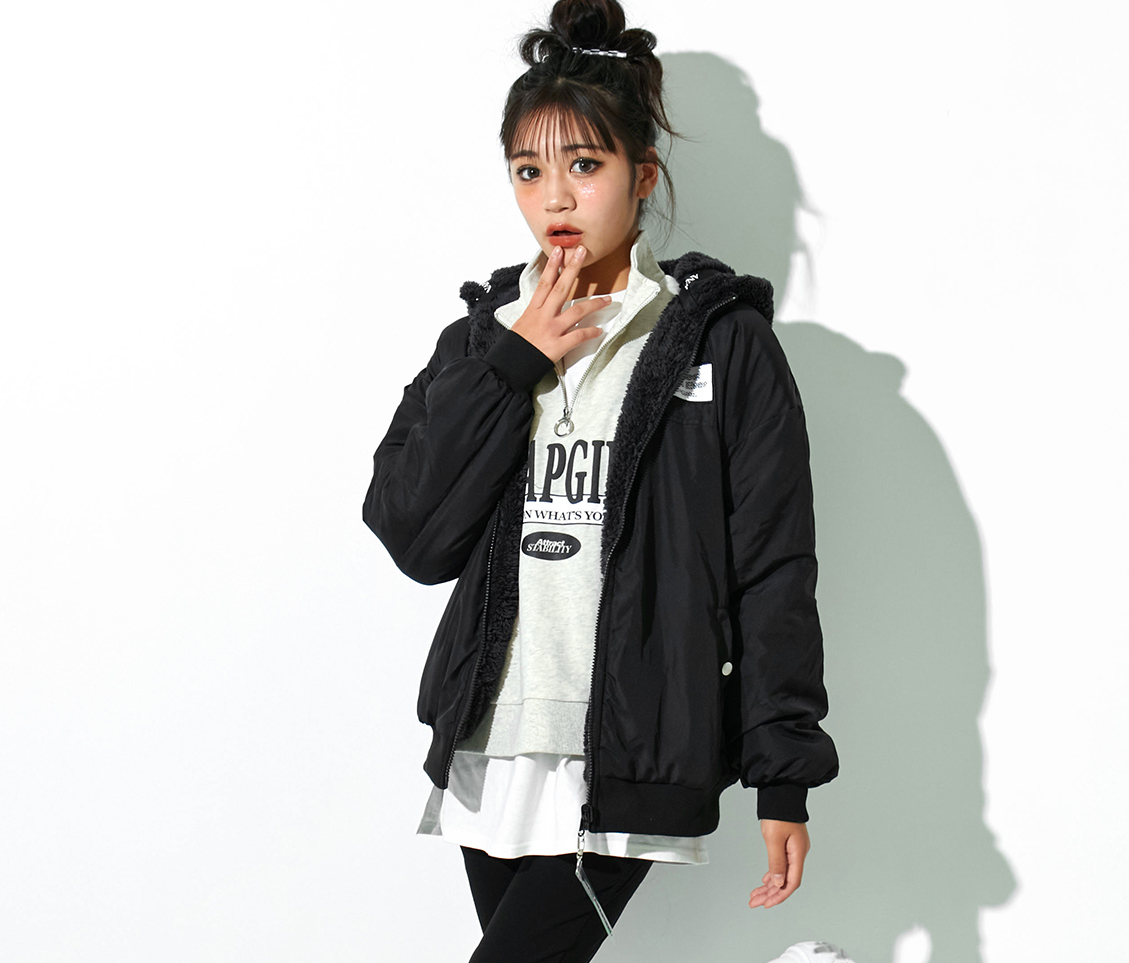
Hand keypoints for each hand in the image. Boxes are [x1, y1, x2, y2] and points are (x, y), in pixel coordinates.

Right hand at [510, 245, 607, 363]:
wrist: (508, 366)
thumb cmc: (515, 347)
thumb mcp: (521, 324)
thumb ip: (534, 313)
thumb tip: (543, 305)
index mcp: (532, 310)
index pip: (544, 282)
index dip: (552, 265)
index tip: (559, 251)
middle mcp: (543, 316)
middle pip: (561, 288)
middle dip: (573, 268)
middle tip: (582, 252)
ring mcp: (551, 330)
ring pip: (576, 311)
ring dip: (594, 304)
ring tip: (607, 299)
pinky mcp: (557, 346)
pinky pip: (578, 336)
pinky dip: (590, 333)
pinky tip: (600, 330)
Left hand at [748, 819, 809, 908]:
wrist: (781, 792)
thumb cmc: (778, 813)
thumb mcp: (774, 838)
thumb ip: (776, 861)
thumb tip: (778, 882)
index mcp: (798, 853)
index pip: (791, 882)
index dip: (779, 895)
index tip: (766, 904)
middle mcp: (798, 853)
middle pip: (785, 881)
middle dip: (770, 894)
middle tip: (755, 902)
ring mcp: (793, 849)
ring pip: (782, 873)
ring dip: (769, 885)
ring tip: (755, 895)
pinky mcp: (788, 844)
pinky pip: (781, 864)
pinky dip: (772, 874)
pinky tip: (765, 881)